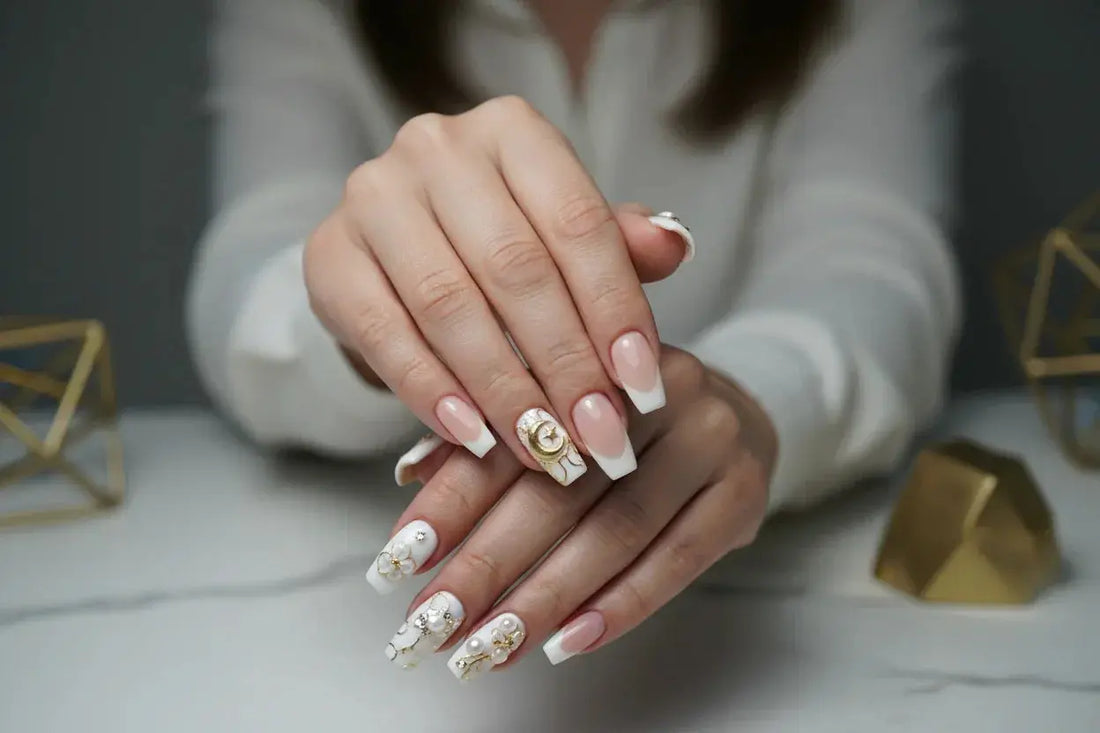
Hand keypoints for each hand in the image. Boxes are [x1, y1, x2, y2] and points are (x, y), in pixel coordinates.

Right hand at [303, 96, 691, 484]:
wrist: (399, 251)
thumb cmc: (502, 242)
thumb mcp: (564, 234)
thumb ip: (617, 243)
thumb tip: (675, 247)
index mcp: (512, 131)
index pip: (577, 223)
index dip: (614, 310)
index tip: (642, 388)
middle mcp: (438, 148)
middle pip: (514, 268)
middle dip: (564, 363)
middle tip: (598, 437)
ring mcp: (374, 195)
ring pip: (449, 304)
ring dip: (502, 388)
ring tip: (544, 448)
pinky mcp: (329, 254)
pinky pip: (384, 332)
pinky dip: (431, 392)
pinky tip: (472, 436)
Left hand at [373, 348, 776, 678]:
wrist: (738, 417)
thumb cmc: (624, 424)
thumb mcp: (557, 411)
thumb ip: (489, 437)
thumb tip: (410, 477)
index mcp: (592, 357)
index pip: (510, 435)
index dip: (451, 499)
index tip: (400, 559)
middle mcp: (655, 390)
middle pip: (558, 489)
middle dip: (487, 563)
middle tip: (433, 623)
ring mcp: (708, 440)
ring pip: (615, 532)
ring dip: (545, 598)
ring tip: (488, 648)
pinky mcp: (743, 493)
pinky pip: (676, 560)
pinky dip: (618, 607)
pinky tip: (565, 642)